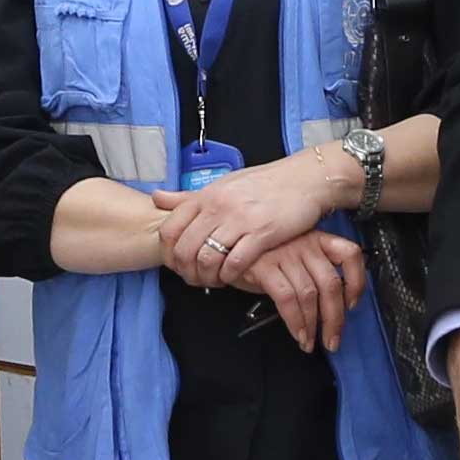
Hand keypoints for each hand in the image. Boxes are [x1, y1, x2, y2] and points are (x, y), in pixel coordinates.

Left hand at [151, 151, 343, 290]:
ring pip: (207, 259)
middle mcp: (218, 207)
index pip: (168, 230)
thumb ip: (188, 197)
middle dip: (186, 272)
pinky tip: (232, 278)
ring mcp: (239, 220)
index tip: (177, 265)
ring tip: (213, 281)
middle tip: (195, 279)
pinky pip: (235, 263)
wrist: (304, 179)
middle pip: (184, 250)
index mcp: (205, 196)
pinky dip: (229, 276)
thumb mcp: (221, 185)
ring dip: (207, 277)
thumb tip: (155, 198)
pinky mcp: (262, 233)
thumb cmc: (262, 185)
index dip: (168, 255)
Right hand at [238, 232, 365, 353]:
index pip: (350, 254)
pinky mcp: (265, 266)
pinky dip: (295, 320)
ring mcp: (284, 254)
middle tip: (333, 340)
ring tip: (310, 342)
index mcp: (316, 238)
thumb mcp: (288, 257)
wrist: (219, 249)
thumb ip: (309, 273)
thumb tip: (328, 308)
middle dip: (335, 318)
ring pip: (310, 294)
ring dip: (313, 325)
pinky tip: (297, 333)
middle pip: (331, 284)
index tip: (352, 305)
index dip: (357, 282)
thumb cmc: (256, 258)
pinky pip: (287, 298)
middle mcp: (304, 243)